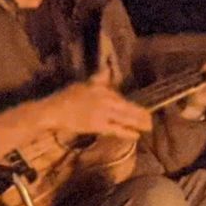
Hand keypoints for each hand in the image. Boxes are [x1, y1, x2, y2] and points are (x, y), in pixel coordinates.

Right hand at [33, 78, 151, 142]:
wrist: (54, 110)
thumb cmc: (66, 97)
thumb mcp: (83, 84)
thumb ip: (98, 79)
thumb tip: (107, 69)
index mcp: (101, 88)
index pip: (119, 97)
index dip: (131, 105)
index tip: (140, 109)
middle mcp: (105, 99)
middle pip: (127, 106)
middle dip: (140, 113)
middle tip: (151, 118)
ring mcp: (102, 112)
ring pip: (125, 117)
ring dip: (138, 122)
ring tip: (148, 126)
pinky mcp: (98, 125)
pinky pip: (116, 129)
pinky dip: (127, 132)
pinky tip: (136, 135)